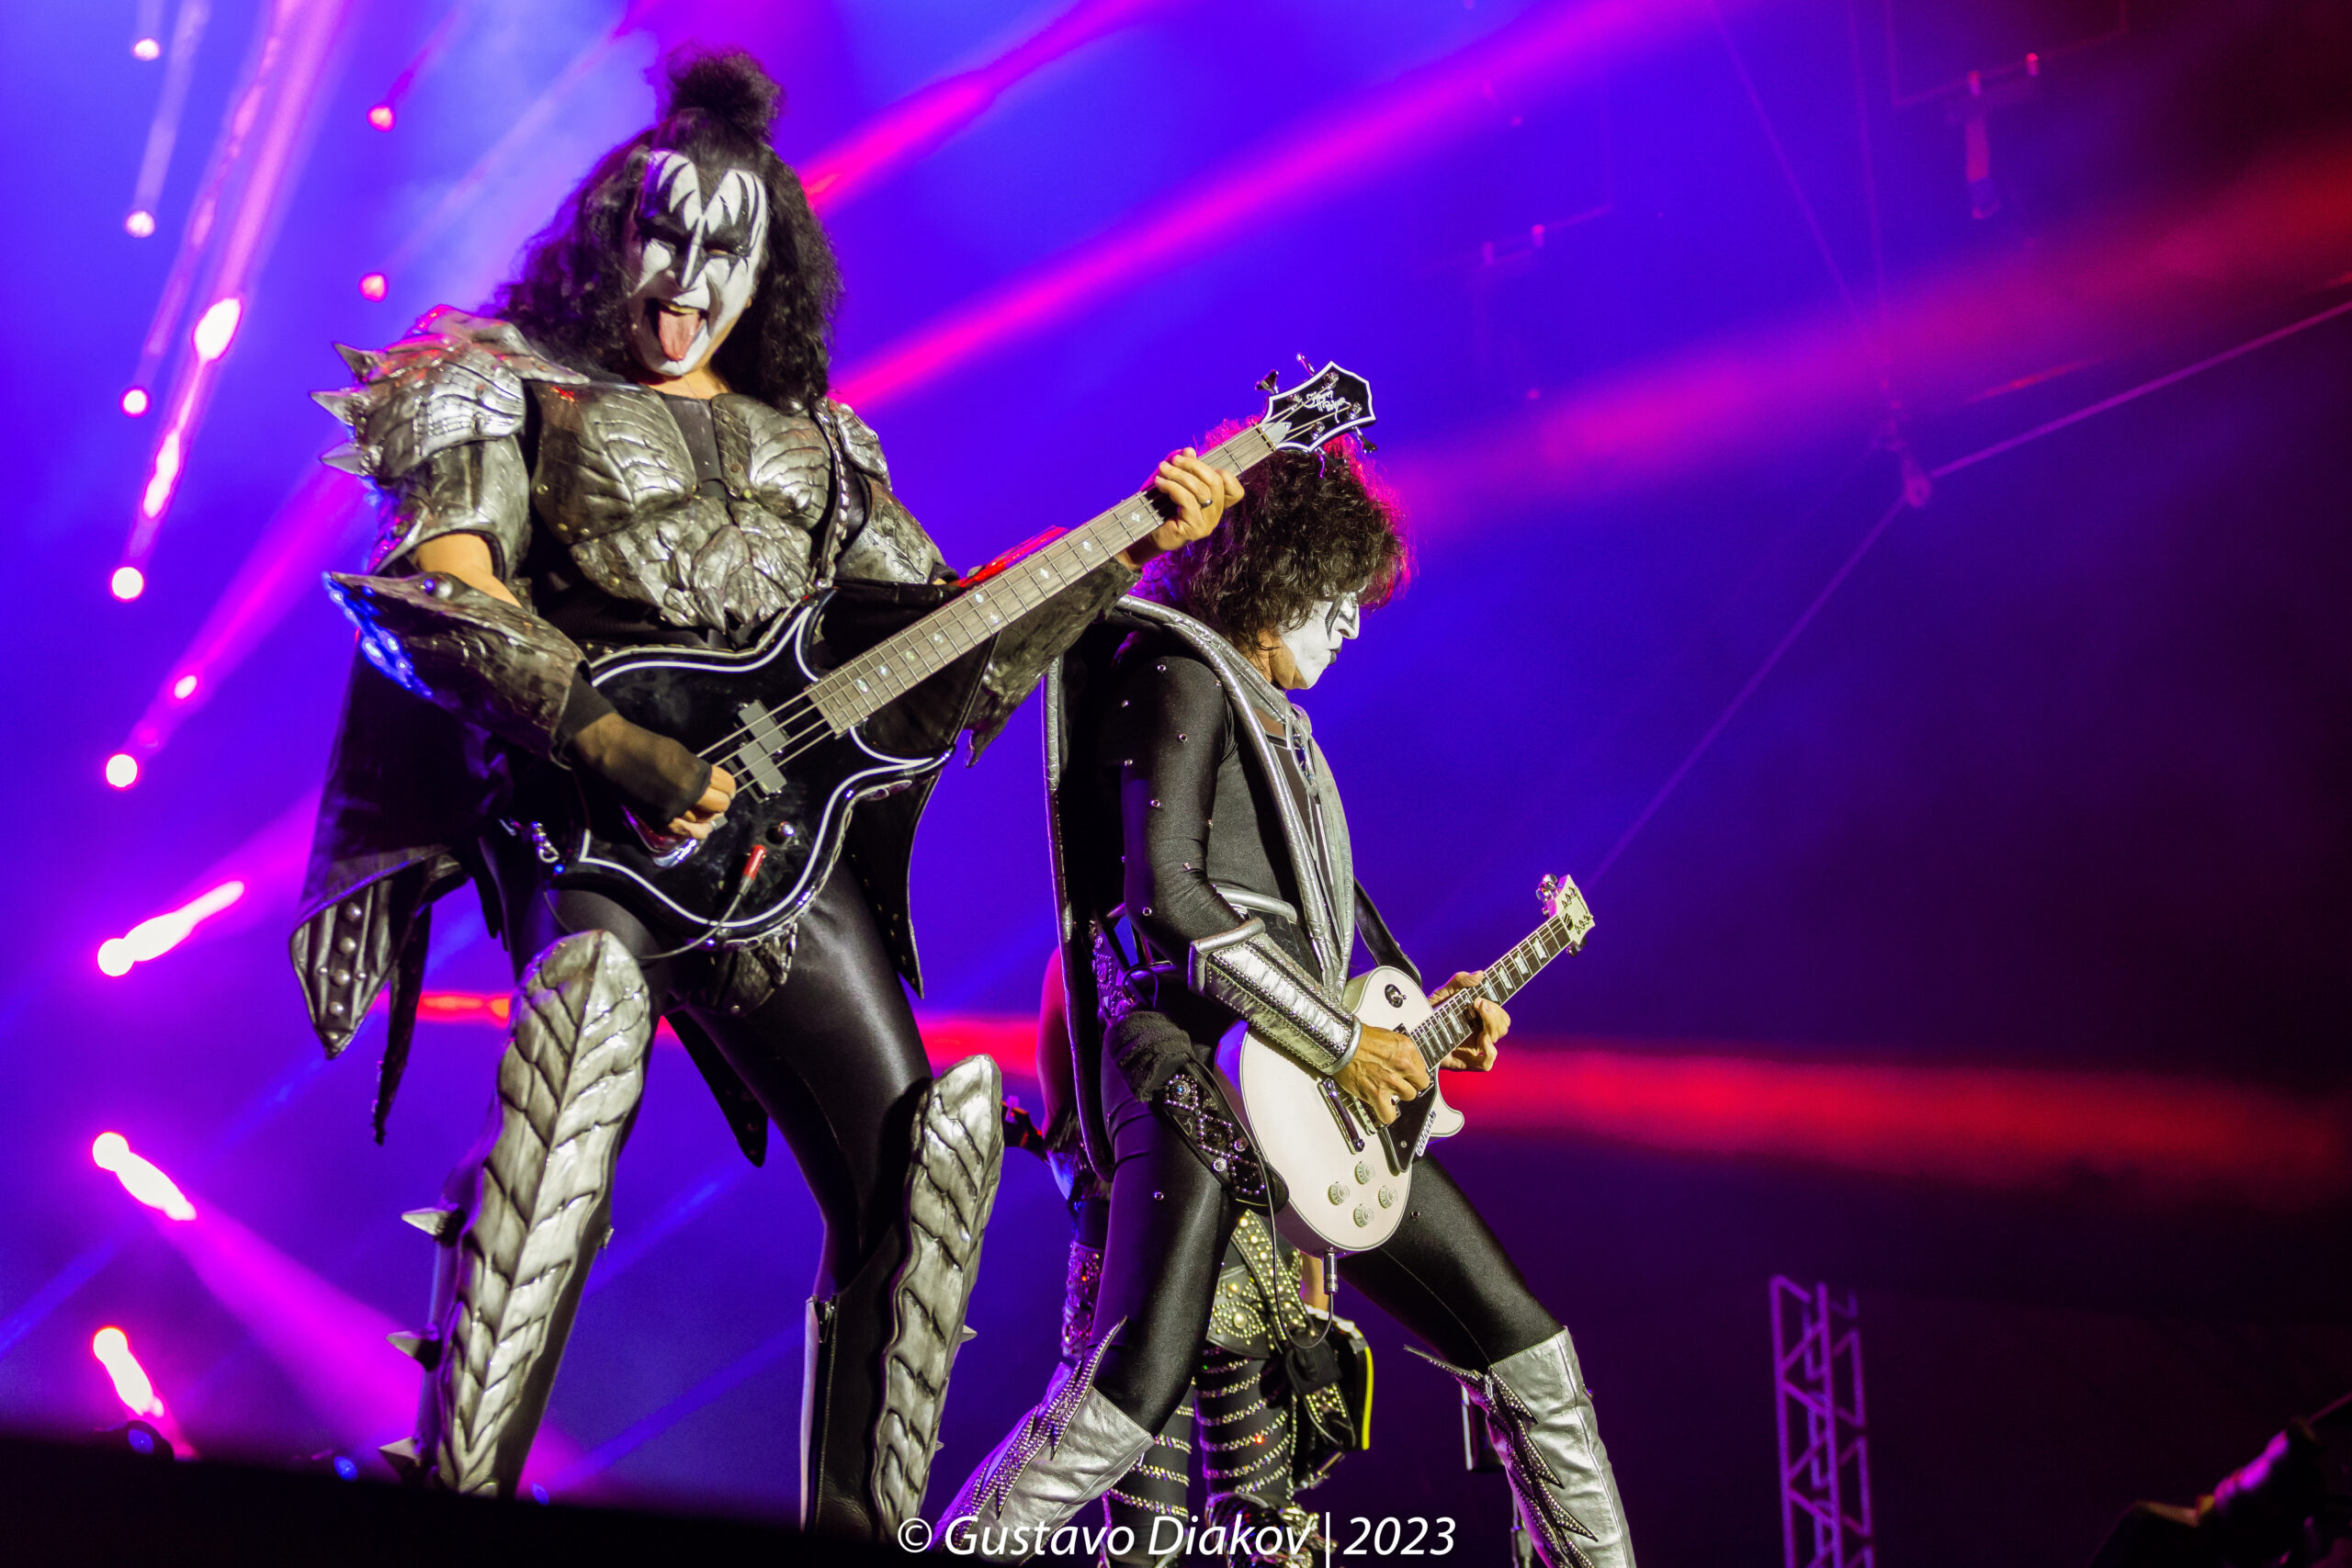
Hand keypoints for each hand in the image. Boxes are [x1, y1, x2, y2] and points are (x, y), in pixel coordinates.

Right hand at [568, 712, 729, 837]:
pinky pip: (681, 832)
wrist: (613, 751)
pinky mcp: (656, 819)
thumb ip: (696, 770)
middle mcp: (689, 793)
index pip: (727, 787)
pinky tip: (699, 831)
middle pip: (718, 806)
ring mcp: (673, 809)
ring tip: (708, 817)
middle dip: (719, 805)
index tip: (728, 792)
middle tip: (716, 803)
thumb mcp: (680, 753)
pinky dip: (692, 832)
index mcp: (697, 772)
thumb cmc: (646, 745)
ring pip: (702, 822)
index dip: (729, 789)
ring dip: (707, 819)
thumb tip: (710, 784)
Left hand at [1117, 449, 1241, 568]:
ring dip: (1179, 475)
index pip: (1235, 490)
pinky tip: (1160, 483)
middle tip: (1174, 460)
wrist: (1143, 535)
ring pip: (1201, 491)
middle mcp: (1215, 515)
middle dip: (1194, 466)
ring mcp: (1207, 524)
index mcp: (1215, 505)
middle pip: (1216, 483)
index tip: (1194, 464)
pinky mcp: (1195, 529)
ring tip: (1162, 469)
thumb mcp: (1170, 481)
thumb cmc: (1158, 508)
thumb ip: (1181, 466)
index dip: (1220, 472)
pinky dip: (1173, 487)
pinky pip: (1188, 501)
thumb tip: (1189, 451)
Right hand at [1334, 1026, 1429, 1124]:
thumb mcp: (1388, 1036)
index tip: (1409, 1076)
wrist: (1342, 1043)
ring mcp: (1390, 1081)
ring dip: (1399, 1096)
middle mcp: (1402, 1065)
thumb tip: (1407, 1061)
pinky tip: (1384, 1109)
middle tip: (1399, 1083)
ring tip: (1389, 1092)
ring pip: (1408, 1097)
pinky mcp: (1377, 1094)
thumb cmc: (1359, 1038)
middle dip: (1410, 1084)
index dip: (1414, 1073)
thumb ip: (1402, 1051)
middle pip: (1419, 1085)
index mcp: (1406, 1049)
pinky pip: (1389, 1114)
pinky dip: (1387, 1114)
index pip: (1422, 1069)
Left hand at [1430, 971, 1508, 1070]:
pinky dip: (1490, 1053)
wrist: (1411, 1029)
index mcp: (1478, 1017)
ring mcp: (1473, 1047)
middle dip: (1494, 1014)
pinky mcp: (1465, 1061)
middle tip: (1478, 1003)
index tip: (1481, 998)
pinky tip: (1483, 1041)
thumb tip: (1480, 974)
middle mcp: (1479, 1032)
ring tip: (1479, 1014)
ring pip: (1495, 1039)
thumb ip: (1460, 981)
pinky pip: (1486, 1064)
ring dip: (1492, 1025)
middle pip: (1501, 1026)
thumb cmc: (1428, 1012)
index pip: (1499, 1014)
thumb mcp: (1443, 993)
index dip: (1496, 1007)